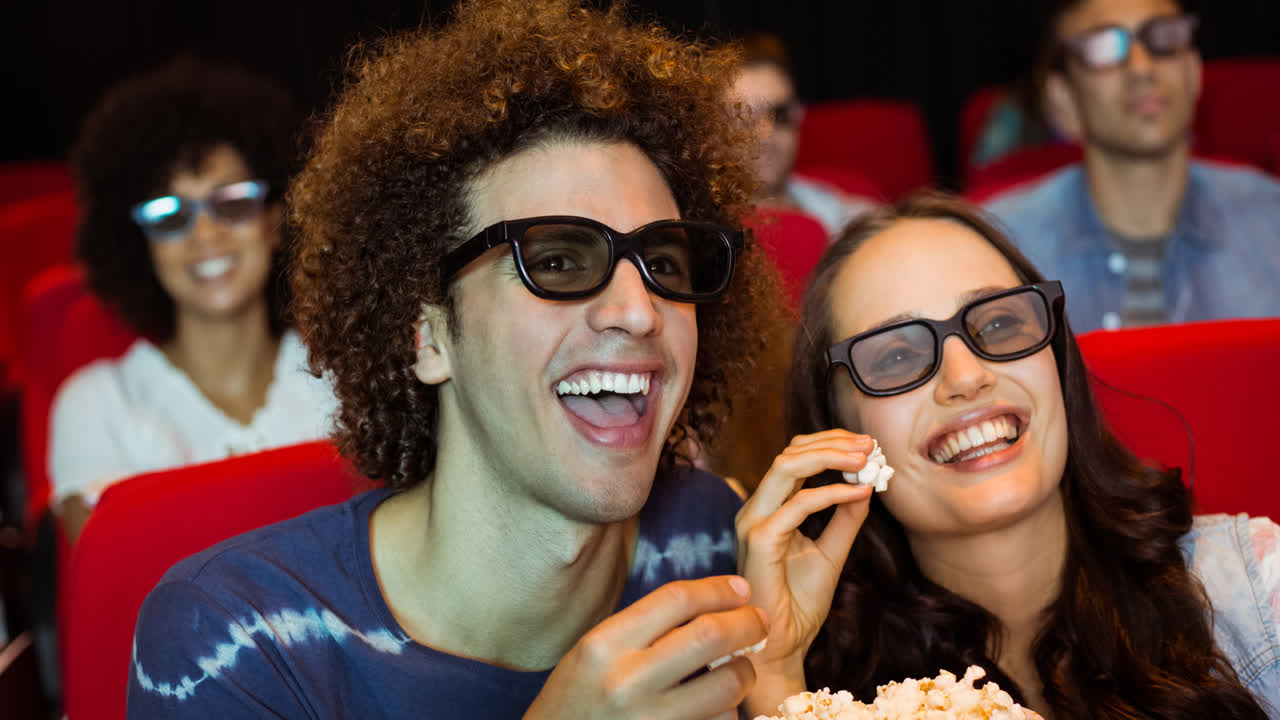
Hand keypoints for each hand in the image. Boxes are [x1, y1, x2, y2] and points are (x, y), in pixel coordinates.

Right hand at [524, 575, 769, 719]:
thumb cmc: (576, 700)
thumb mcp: (594, 653)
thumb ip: (643, 629)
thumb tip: (709, 605)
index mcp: (605, 645)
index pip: (676, 600)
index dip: (717, 589)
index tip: (740, 589)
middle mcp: (628, 681)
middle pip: (710, 636)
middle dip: (746, 623)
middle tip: (758, 621)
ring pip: (726, 685)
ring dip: (744, 672)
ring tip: (741, 668)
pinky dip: (728, 710)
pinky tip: (718, 705)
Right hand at [735, 430, 875, 713]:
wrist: (781, 645)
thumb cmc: (798, 604)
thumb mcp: (831, 553)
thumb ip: (844, 519)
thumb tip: (866, 486)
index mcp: (768, 508)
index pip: (794, 458)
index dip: (829, 444)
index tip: (867, 446)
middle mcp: (756, 509)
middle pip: (789, 453)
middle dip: (832, 442)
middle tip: (869, 445)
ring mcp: (754, 522)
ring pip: (787, 466)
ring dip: (830, 456)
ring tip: (865, 459)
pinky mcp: (760, 540)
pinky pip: (798, 504)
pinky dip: (831, 493)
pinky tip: (859, 493)